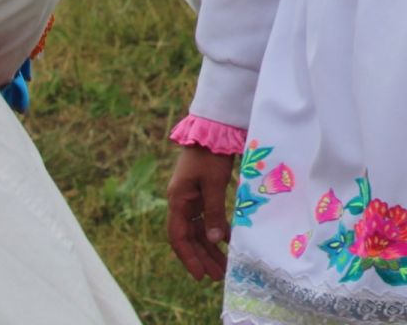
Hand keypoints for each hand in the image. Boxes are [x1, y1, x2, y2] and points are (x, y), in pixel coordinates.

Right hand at [166, 145, 234, 280]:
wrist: (213, 130)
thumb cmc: (211, 154)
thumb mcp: (213, 183)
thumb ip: (213, 211)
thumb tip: (214, 240)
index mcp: (178, 201)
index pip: (179, 237)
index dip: (189, 257)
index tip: (199, 275)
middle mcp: (181, 202)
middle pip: (190, 237)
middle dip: (202, 257)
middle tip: (217, 276)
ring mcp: (191, 198)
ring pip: (199, 229)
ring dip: (210, 247)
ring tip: (223, 265)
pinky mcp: (202, 193)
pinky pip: (207, 218)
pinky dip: (216, 230)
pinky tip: (228, 241)